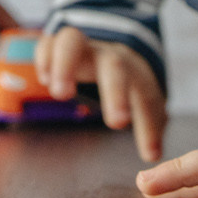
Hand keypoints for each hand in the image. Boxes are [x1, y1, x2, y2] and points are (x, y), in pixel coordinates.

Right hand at [34, 25, 166, 161]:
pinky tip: (43, 78)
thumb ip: (149, 128)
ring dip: (65, 65)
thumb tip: (153, 155)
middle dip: (114, 91)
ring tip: (60, 93)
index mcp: (134, 74)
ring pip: (74, 41)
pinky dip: (45, 57)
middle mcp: (108, 58)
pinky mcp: (58, 47)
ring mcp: (83, 49)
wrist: (114, 49)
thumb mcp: (144, 102)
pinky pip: (49, 43)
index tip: (133, 138)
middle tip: (116, 123)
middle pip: (114, 66)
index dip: (147, 124)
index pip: (144, 95)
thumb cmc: (128, 82)